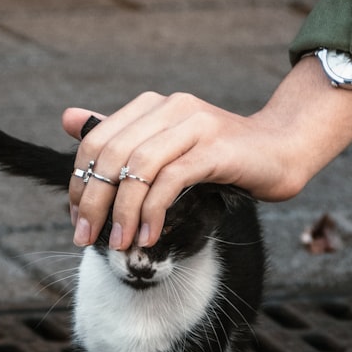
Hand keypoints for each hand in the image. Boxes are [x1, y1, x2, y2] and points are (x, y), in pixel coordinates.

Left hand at [62, 56, 351, 249]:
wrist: (283, 150)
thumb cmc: (223, 156)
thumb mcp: (167, 147)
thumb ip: (121, 137)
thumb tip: (67, 119)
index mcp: (152, 106)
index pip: (97, 141)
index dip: (80, 182)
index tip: (77, 219)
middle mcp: (170, 108)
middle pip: (112, 154)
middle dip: (94, 202)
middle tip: (85, 238)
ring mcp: (195, 125)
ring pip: (139, 167)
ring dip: (123, 212)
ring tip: (119, 245)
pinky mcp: (217, 149)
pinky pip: (173, 179)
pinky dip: (154, 210)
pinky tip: (148, 236)